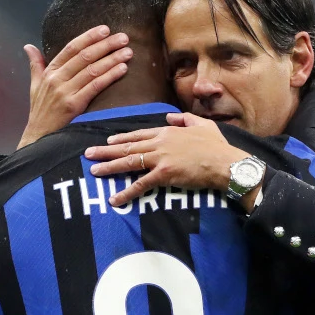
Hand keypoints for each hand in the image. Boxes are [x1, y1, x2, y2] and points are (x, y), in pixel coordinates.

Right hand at [20, 26, 131, 147]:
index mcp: (50, 72)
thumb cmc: (40, 112)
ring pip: (92, 69)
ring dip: (112, 59)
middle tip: (123, 37)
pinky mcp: (73, 106)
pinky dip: (110, 76)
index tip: (105, 29)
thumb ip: (35, 65)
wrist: (38, 137)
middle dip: (106, 45)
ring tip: (128, 51)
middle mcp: (56, 79)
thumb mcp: (35, 86)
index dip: (89, 37)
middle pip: (85, 56)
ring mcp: (65, 92)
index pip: (71, 48)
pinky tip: (122, 69)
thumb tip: (29, 47)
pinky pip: (95, 86)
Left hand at [84, 112, 254, 208]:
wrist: (225, 162)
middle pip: (128, 147)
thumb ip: (184, 118)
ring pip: (129, 162)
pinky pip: (141, 184)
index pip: (139, 135)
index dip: (122, 139)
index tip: (109, 140)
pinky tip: (114, 199)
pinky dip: (126, 192)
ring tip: (94, 170)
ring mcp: (160, 159)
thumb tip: (170, 116)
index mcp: (167, 132)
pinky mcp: (164, 175)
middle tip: (89, 154)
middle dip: (106, 150)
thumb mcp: (202, 124)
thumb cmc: (217, 146)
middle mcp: (160, 143)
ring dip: (109, 167)